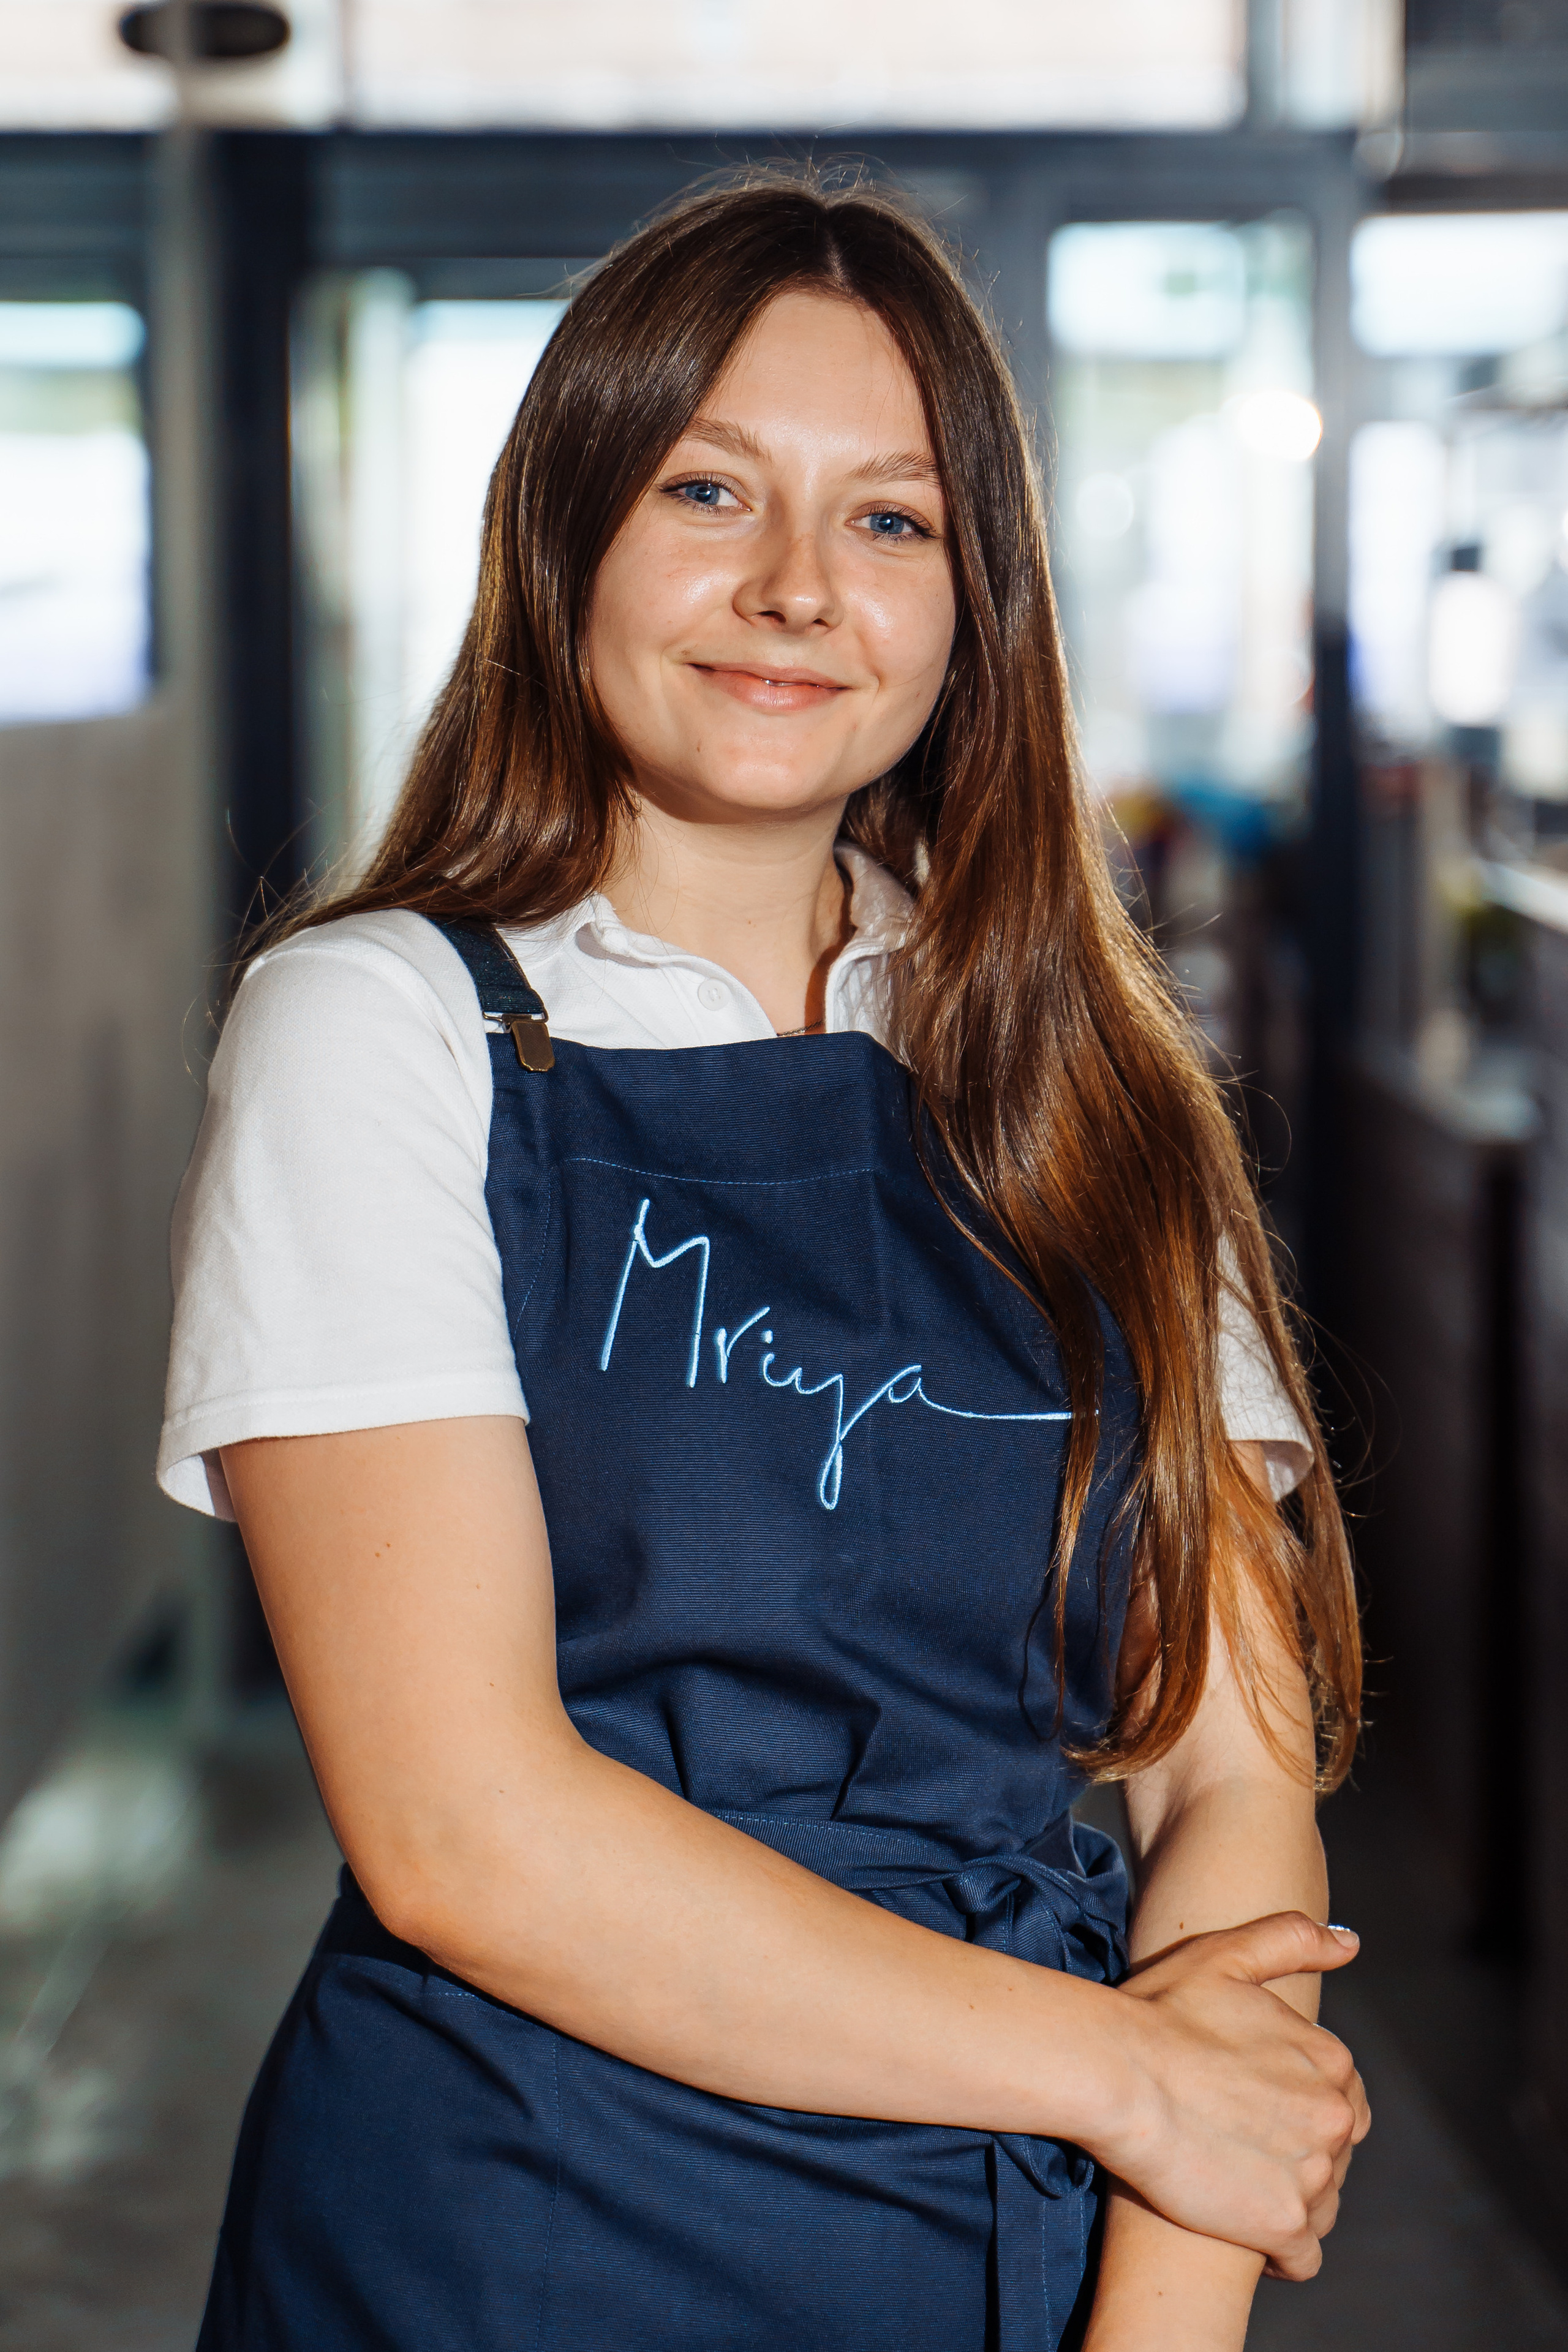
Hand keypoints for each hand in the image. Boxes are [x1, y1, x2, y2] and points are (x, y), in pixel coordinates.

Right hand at [1093, 1911, 1369, 2280]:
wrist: (1114, 2073)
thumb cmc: (1159, 2012)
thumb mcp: (1225, 1955)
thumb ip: (1293, 1940)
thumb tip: (1351, 1942)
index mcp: (1329, 2059)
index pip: (1340, 2099)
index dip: (1297, 2105)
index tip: (1253, 2107)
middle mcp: (1334, 2117)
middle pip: (1334, 2154)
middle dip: (1296, 2154)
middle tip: (1236, 2146)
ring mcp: (1313, 2175)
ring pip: (1320, 2206)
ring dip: (1286, 2202)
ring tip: (1234, 2186)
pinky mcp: (1282, 2225)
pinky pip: (1301, 2258)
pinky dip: (1279, 2254)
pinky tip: (1240, 2231)